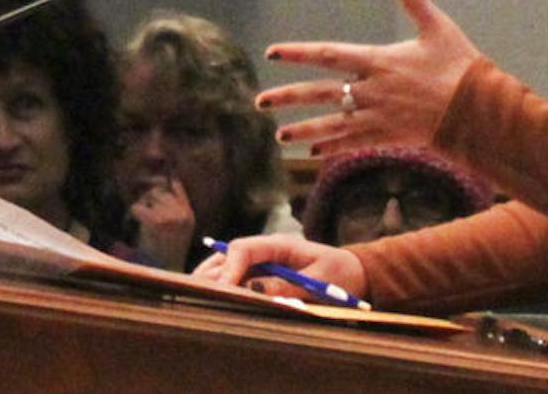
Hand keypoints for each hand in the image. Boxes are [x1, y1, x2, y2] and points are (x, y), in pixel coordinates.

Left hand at [129, 176, 195, 271]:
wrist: (164, 275)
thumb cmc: (165, 256)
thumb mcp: (175, 231)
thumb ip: (172, 210)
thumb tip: (157, 186)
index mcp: (188, 214)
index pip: (176, 184)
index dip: (162, 179)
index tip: (151, 179)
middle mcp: (181, 213)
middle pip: (159, 189)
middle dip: (147, 196)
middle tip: (139, 207)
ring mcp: (170, 217)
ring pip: (148, 196)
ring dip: (141, 205)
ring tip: (137, 218)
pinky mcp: (156, 222)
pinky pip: (138, 207)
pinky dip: (132, 213)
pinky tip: (132, 222)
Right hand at [193, 233, 367, 301]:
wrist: (354, 273)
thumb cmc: (340, 274)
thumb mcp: (319, 280)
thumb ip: (288, 285)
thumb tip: (253, 291)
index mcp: (280, 244)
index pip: (243, 248)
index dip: (228, 268)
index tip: (221, 290)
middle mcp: (264, 250)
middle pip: (226, 257)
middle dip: (209, 275)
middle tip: (194, 298)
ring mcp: (260, 262)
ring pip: (224, 267)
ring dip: (210, 282)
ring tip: (193, 301)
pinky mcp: (260, 276)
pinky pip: (235, 280)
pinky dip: (220, 290)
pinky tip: (209, 303)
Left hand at [255, 0, 479, 157]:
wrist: (479, 112)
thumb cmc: (461, 67)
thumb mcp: (438, 27)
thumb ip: (414, 0)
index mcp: (379, 61)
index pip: (329, 54)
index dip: (298, 53)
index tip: (272, 52)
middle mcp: (372, 90)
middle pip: (321, 93)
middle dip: (288, 98)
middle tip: (260, 102)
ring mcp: (379, 117)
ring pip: (333, 125)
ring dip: (305, 131)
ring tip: (280, 137)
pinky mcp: (389, 137)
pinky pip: (354, 143)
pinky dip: (334, 147)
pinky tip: (316, 153)